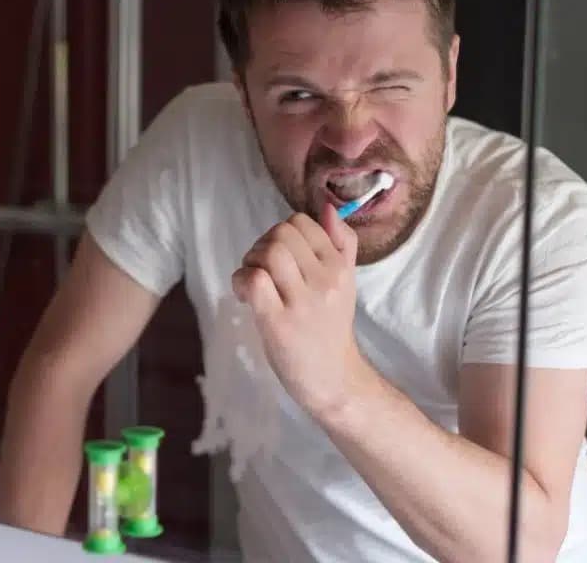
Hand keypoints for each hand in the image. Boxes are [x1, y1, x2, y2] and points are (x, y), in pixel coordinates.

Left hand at [232, 204, 365, 418]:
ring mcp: (302, 302)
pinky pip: (254, 281)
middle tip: (260, 270)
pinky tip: (244, 297)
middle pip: (281, 233)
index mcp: (339, 267)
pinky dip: (240, 282)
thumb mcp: (345, 282)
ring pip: (268, 253)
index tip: (279, 259)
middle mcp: (325, 280)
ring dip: (249, 263)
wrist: (333, 378)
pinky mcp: (279, 322)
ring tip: (253, 284)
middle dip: (261, 245)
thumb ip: (341, 243)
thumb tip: (328, 207)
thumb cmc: (329, 327)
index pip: (302, 222)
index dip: (281, 234)